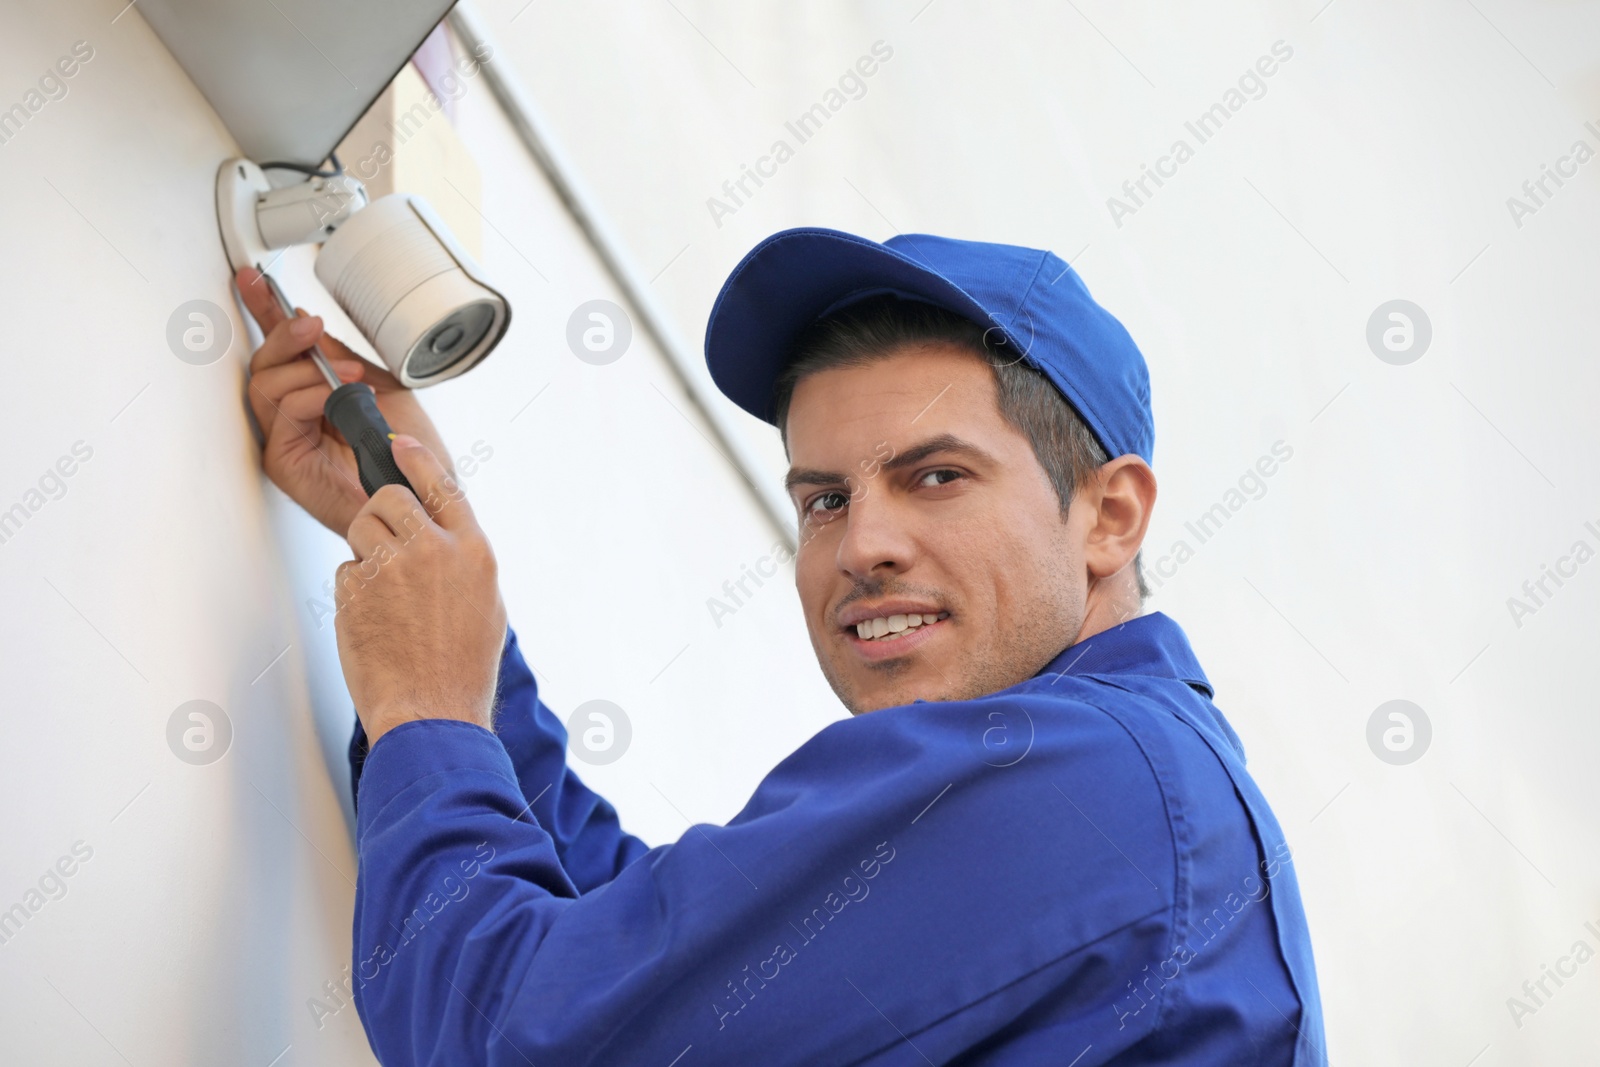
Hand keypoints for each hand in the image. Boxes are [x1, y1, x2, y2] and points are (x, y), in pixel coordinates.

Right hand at [237, 266, 453, 535]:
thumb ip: (339, 358)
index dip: (265, 313)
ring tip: (348, 377)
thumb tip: (307, 324)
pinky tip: (339, 399)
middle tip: (311, 327)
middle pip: (262, 365)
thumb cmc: (407, 452)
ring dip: (306, 370)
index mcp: (312, 397)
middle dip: (283, 336)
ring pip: (265, 385)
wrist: (424, 494)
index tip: (255, 280)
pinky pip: (284, 414)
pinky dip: (311, 397)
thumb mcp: (378, 386)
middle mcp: (292, 418)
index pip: (280, 351)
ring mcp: (286, 440)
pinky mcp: (285, 464)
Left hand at [335, 435, 505, 744]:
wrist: (430, 711)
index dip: (417, 459)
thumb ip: (463, 561)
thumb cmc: (460, 669)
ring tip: (384, 596)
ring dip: (365, 552)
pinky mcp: (356, 589)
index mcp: (473, 551)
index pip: (441, 484)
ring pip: (362, 528)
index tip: (399, 443)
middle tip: (386, 550)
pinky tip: (375, 622)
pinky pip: (346, 570)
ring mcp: (392, 568)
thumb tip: (444, 537)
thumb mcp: (486, 605)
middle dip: (382, 517)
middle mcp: (434, 550)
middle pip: (390, 499)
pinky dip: (354, 591)